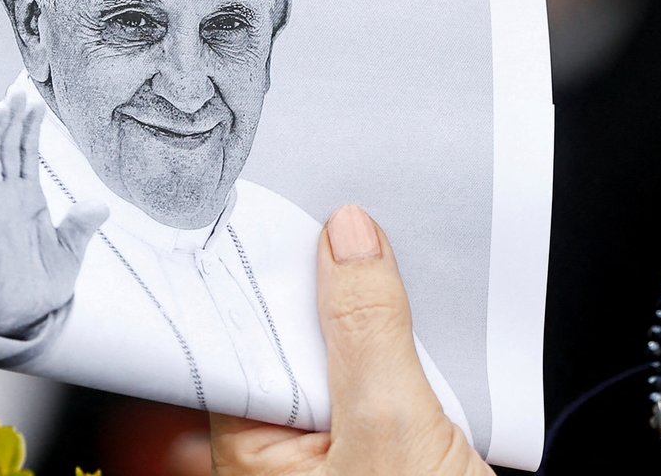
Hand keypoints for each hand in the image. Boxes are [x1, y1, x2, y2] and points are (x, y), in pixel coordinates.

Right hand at [0, 87, 108, 337]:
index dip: (29, 126)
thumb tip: (100, 205)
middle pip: (6, 148)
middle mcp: (6, 198)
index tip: (33, 99)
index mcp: (27, 199)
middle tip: (17, 91)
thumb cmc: (39, 287)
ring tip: (0, 108)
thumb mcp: (67, 253)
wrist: (20, 318)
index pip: (26, 153)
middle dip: (10, 119)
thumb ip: (80, 227)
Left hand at [208, 206, 487, 475]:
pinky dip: (402, 341)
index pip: (241, 335)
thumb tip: (350, 238)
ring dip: (368, 309)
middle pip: (293, 336)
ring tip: (382, 248)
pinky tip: (419, 308)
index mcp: (252, 450)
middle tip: (344, 217)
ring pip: (343, 351)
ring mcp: (338, 446)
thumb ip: (368, 330)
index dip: (263, 270)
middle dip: (319, 281)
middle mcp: (284, 449)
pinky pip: (383, 375)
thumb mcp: (388, 425)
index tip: (288, 210)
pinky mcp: (388, 445)